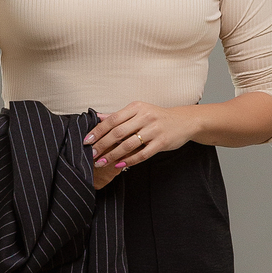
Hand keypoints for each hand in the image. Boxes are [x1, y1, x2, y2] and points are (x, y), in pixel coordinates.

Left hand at [85, 101, 201, 177]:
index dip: (98, 131)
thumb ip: (119, 115)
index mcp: (137, 107)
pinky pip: (142, 154)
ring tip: (101, 162)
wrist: (184, 121)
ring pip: (128, 145)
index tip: (87, 140)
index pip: (112, 120)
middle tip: (91, 154)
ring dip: (112, 155)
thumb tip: (98, 116)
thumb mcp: (139, 111)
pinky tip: (119, 165)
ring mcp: (154, 130)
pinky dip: (129, 160)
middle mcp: (145, 117)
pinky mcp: (162, 142)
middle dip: (102, 145)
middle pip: (118, 132)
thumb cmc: (158, 116)